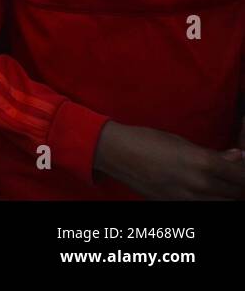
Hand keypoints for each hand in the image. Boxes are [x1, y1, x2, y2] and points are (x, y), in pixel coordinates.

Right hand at [94, 121, 244, 199]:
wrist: (116, 153)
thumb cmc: (146, 140)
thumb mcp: (182, 142)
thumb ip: (212, 153)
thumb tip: (237, 157)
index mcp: (203, 163)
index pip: (242, 175)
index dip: (244, 171)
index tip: (240, 166)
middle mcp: (200, 184)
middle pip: (237, 194)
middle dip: (238, 185)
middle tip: (232, 175)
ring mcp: (188, 199)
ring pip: (224, 204)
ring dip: (227, 195)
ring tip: (221, 185)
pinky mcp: (176, 206)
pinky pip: (204, 207)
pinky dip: (210, 200)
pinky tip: (205, 192)